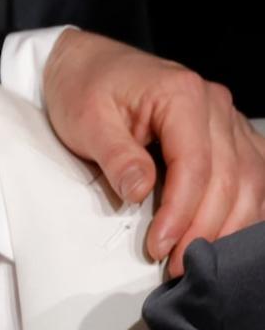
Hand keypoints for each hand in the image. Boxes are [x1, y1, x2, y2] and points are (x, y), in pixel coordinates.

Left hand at [44, 29, 264, 275]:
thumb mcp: (86, 120)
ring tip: (198, 260)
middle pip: (229, 178)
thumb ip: (116, 156)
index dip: (182, 212)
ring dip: (230, 225)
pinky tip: (229, 234)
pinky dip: (246, 207)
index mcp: (181, 94)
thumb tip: (141, 193)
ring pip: (251, 181)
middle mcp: (215, 104)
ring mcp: (226, 118)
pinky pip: (253, 174)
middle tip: (177, 266)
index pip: (195, 165)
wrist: (84, 62)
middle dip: (205, 228)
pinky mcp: (227, 133)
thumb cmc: (82, 87)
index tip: (159, 246)